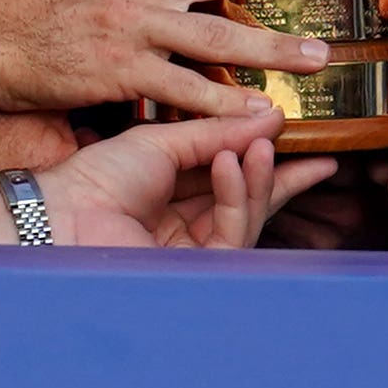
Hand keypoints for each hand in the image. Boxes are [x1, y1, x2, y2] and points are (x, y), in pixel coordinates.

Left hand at [38, 109, 328, 249]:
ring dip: (258, 178)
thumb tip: (270, 118)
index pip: (227, 177)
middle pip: (248, 203)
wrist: (65, 212)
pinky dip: (236, 194)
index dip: (262, 159)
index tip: (296, 139)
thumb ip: (219, 131)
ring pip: (247, 217)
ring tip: (263, 144)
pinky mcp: (196, 269)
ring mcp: (190, 250)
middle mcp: (182, 224)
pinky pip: (233, 230)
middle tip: (322, 157)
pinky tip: (230, 163)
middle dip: (283, 180)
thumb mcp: (163, 140)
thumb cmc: (98, 175)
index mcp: (169, 193)